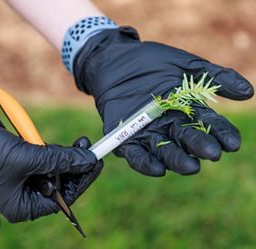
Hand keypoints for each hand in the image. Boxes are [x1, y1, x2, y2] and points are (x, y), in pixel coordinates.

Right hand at [0, 109, 102, 221]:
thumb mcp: (28, 157)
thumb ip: (61, 159)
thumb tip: (88, 159)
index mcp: (24, 206)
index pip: (64, 198)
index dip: (83, 179)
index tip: (97, 162)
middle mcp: (24, 196)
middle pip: (61, 182)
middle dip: (76, 164)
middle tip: (89, 147)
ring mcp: (22, 179)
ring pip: (54, 169)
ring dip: (65, 155)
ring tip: (80, 142)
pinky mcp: (20, 164)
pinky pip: (43, 159)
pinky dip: (53, 150)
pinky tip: (63, 144)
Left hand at [73, 27, 252, 175]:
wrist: (116, 59)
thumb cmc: (150, 62)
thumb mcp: (183, 64)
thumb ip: (212, 77)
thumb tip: (248, 92)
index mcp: (186, 110)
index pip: (207, 124)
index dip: (220, 134)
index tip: (232, 144)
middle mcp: (169, 125)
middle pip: (187, 140)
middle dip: (199, 147)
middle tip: (211, 154)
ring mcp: (147, 132)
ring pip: (164, 151)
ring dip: (176, 159)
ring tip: (190, 166)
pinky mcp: (125, 136)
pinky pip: (136, 154)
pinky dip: (145, 162)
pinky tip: (157, 169)